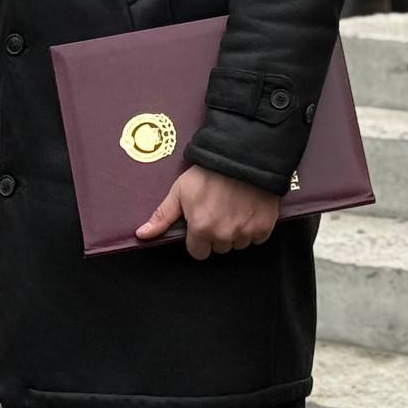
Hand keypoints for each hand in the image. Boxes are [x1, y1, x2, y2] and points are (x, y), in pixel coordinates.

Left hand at [136, 165, 280, 260]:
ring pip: (239, 243)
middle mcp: (223, 235)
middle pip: (219, 248)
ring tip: (235, 208)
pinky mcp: (265, 225)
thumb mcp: (180, 190)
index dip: (198, 238)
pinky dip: (255, 228)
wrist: (244, 155)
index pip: (198, 252)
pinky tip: (250, 210)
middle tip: (220, 211)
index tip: (203, 222)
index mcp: (201, 229)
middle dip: (218, 234)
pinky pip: (258, 237)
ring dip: (237, 231)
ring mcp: (246, 231)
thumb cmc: (209, 171)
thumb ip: (162, 216)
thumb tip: (141, 235)